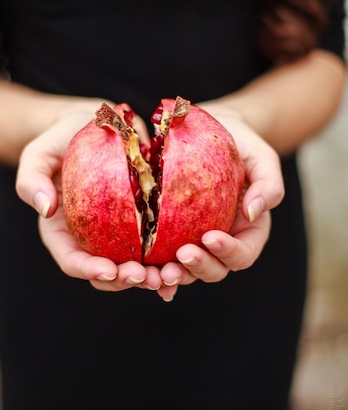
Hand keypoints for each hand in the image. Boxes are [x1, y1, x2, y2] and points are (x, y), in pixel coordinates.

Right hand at [16, 104, 162, 293]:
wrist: (94, 123)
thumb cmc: (60, 138)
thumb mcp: (38, 154)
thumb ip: (32, 180)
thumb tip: (45, 210)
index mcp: (61, 232)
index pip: (73, 260)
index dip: (90, 270)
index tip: (110, 271)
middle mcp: (90, 239)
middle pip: (106, 273)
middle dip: (126, 280)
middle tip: (147, 276)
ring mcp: (117, 234)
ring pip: (134, 265)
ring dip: (151, 275)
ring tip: (169, 275)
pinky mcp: (142, 222)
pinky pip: (156, 245)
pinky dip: (169, 257)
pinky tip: (187, 258)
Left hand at [157, 115, 283, 299]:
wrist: (210, 132)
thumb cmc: (241, 144)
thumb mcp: (262, 157)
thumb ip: (269, 184)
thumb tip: (252, 213)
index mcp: (249, 231)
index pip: (243, 254)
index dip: (228, 252)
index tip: (210, 236)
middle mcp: (223, 243)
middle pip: (215, 270)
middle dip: (199, 267)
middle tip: (181, 256)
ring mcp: (196, 242)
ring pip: (187, 272)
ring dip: (174, 276)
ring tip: (157, 273)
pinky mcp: (172, 237)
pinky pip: (164, 259)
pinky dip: (155, 271)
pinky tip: (140, 271)